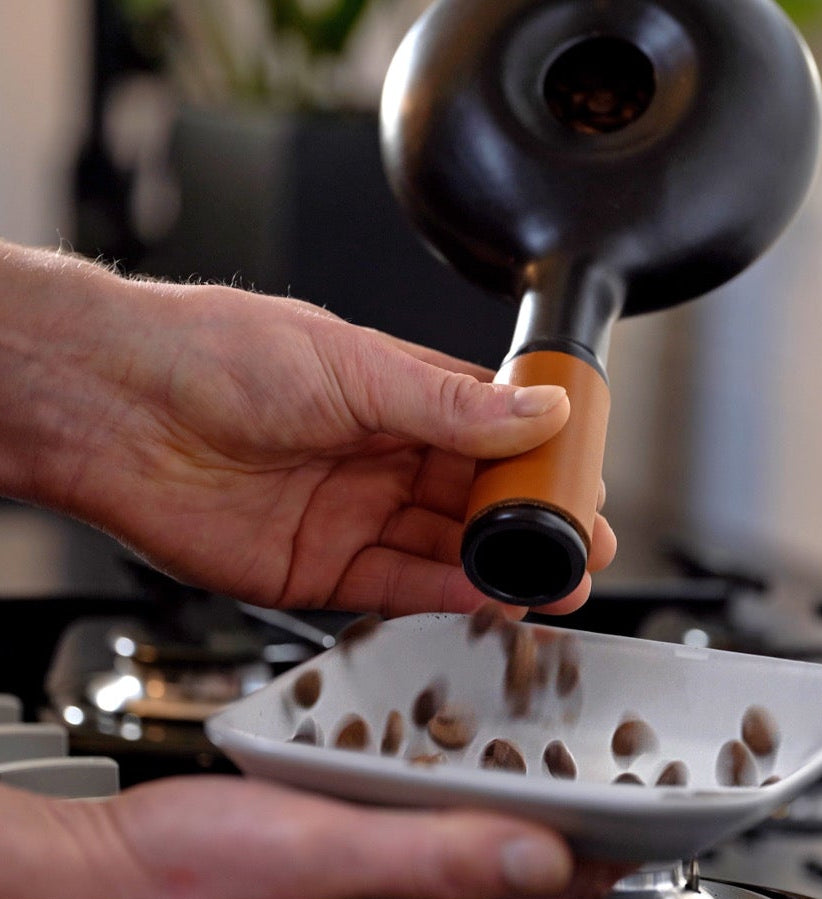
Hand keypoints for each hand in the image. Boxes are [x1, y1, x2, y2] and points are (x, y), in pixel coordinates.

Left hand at [1, 244, 615, 615]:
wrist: (117, 407)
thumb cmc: (218, 354)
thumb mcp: (354, 367)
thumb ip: (450, 403)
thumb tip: (537, 409)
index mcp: (394, 394)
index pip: (489, 430)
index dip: (538, 458)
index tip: (580, 480)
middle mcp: (377, 457)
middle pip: (473, 499)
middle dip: (529, 524)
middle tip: (580, 543)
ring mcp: (349, 514)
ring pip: (440, 549)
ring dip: (496, 567)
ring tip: (550, 578)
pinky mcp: (316, 568)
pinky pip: (392, 587)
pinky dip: (439, 593)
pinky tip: (483, 593)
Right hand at [1, 778, 631, 898]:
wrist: (120, 862)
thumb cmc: (203, 874)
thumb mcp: (331, 856)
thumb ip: (437, 857)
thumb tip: (549, 857)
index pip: (545, 897)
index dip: (610, 863)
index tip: (656, 818)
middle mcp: (418, 893)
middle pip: (523, 865)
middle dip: (575, 820)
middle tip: (621, 766)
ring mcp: (391, 866)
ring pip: (486, 830)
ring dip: (529, 791)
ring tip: (568, 740)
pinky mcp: (364, 834)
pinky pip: (436, 807)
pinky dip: (468, 774)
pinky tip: (476, 737)